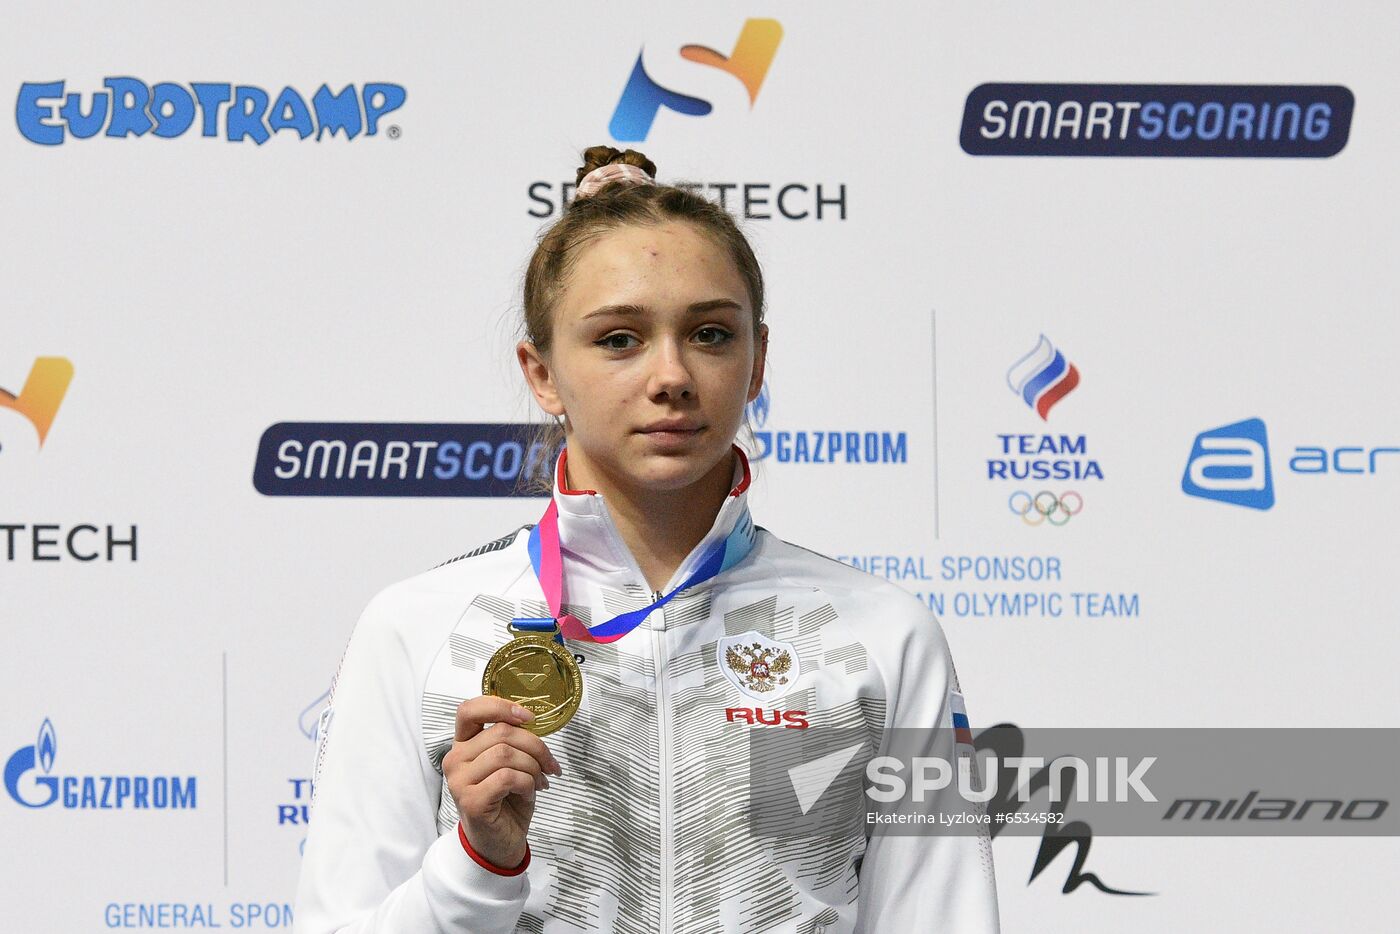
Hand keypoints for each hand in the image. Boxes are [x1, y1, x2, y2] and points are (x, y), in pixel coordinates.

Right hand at [442, 696, 562, 869]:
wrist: (499, 843)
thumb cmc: (506, 801)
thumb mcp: (510, 764)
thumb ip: (511, 740)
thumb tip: (530, 721)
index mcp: (463, 745)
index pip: (469, 710)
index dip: (500, 706)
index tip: (528, 717)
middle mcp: (455, 759)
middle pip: (502, 732)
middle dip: (535, 746)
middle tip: (550, 765)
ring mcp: (459, 780)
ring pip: (506, 754)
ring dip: (533, 767)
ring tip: (539, 781)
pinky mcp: (471, 800)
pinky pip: (508, 777)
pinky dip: (527, 783)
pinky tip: (529, 793)